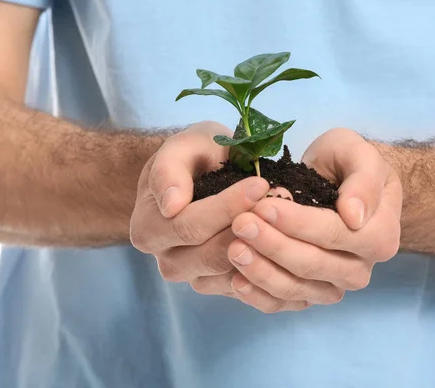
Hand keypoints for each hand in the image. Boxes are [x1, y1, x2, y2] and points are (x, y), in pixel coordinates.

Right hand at [130, 121, 269, 296]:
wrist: (202, 176)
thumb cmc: (193, 158)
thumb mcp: (181, 148)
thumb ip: (169, 170)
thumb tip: (171, 205)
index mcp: (149, 229)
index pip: (191, 226)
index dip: (228, 207)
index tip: (260, 184)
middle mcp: (167, 261)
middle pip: (211, 255)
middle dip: (250, 227)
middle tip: (282, 199)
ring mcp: (194, 278)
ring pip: (231, 274)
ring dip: (262, 247)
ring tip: (286, 217)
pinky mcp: (221, 287)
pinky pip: (246, 286)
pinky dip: (267, 264)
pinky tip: (284, 237)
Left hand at [227, 128, 401, 311]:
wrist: (339, 183)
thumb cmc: (348, 164)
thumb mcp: (360, 155)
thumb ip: (363, 181)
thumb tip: (354, 215)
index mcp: (378, 237)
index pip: (334, 234)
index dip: (297, 223)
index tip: (263, 206)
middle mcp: (359, 269)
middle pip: (311, 264)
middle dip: (272, 245)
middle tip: (240, 223)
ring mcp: (333, 285)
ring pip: (295, 288)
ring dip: (261, 270)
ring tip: (233, 248)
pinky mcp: (308, 294)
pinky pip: (283, 303)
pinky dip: (258, 295)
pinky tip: (236, 280)